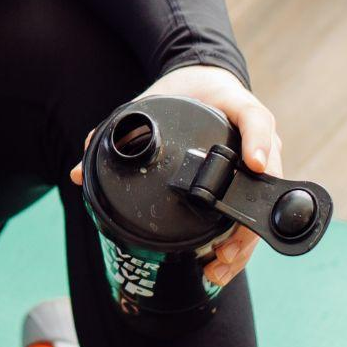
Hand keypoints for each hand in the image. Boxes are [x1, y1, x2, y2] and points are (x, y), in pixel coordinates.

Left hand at [67, 63, 281, 290]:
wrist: (208, 82)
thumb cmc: (187, 91)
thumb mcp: (152, 99)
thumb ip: (117, 128)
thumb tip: (80, 172)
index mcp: (237, 107)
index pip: (256, 120)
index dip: (258, 142)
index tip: (252, 164)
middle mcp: (256, 136)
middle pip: (266, 179)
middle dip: (247, 221)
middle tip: (224, 250)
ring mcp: (261, 158)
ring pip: (263, 203)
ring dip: (246, 240)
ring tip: (220, 264)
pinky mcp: (254, 176)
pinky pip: (254, 208)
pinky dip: (242, 237)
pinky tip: (223, 259)